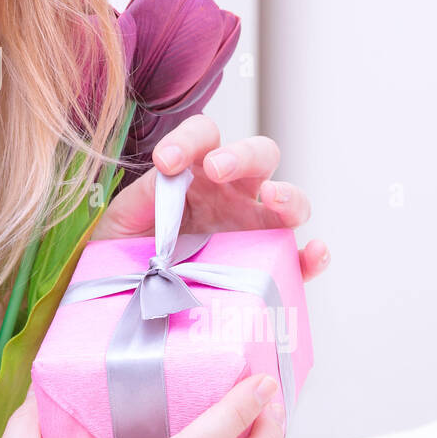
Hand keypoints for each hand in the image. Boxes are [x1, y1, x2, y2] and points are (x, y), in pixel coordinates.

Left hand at [94, 114, 330, 283]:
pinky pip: (298, 260)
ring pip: (289, 200)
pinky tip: (314, 252)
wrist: (123, 300)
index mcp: (195, 173)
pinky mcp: (267, 265)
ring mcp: (253, 228)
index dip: (189, 140)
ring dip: (288, 194)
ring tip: (274, 197)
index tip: (165, 162)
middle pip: (258, 155)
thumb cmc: (125, 252)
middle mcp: (231, 193)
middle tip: (216, 168)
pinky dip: (312, 256)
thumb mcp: (123, 221)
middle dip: (241, 155)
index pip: (204, 137)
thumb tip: (166, 178)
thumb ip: (142, 196)